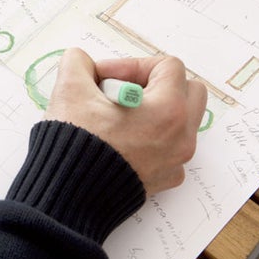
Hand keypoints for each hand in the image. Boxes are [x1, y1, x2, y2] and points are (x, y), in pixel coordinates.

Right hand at [44, 48, 206, 194]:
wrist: (68, 196)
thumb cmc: (75, 145)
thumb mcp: (69, 90)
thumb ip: (78, 64)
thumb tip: (82, 62)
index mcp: (168, 110)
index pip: (168, 66)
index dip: (133, 64)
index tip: (106, 78)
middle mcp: (181, 136)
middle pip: (189, 91)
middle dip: (157, 84)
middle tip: (123, 92)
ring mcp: (176, 160)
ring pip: (181, 121)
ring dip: (155, 110)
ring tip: (119, 117)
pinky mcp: (164, 178)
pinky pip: (169, 147)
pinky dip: (151, 138)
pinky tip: (121, 140)